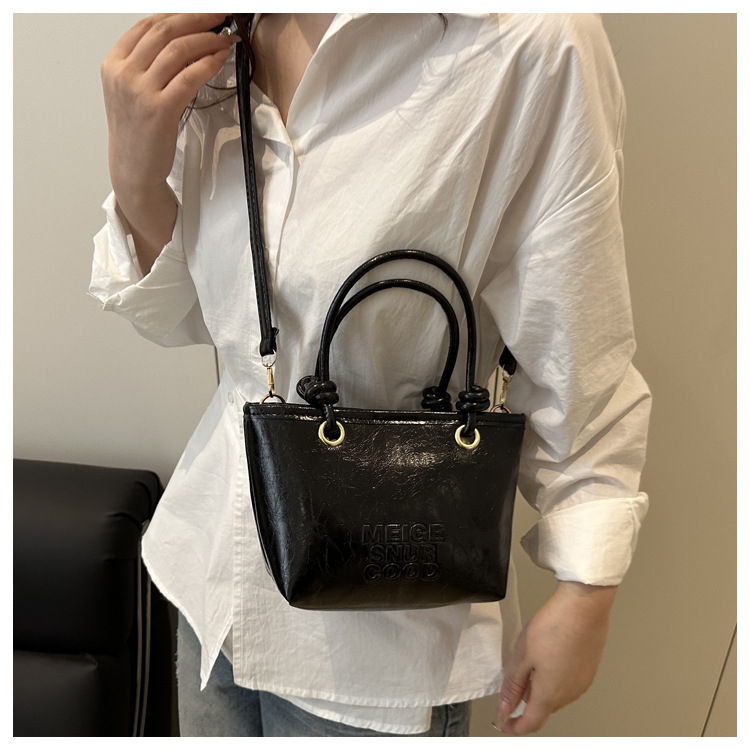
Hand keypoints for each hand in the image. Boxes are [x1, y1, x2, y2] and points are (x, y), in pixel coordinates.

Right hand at [100, 13, 238, 270]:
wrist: (133, 170)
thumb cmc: (138, 134)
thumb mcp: (133, 93)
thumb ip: (149, 66)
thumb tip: (185, 41)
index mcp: (113, 64)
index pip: (147, 25)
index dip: (178, 14)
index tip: (202, 13)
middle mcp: (123, 73)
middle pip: (164, 31)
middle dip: (197, 19)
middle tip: (220, 15)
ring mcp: (139, 91)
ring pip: (178, 50)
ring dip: (207, 39)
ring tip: (226, 38)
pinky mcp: (159, 109)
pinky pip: (189, 76)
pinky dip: (209, 63)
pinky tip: (222, 58)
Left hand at [495, 580, 616, 734]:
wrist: (583, 607)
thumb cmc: (554, 626)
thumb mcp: (522, 655)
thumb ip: (512, 685)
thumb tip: (505, 708)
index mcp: (550, 694)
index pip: (531, 723)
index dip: (514, 726)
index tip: (503, 722)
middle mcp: (569, 694)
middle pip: (543, 709)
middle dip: (526, 702)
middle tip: (513, 683)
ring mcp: (582, 683)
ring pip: (556, 696)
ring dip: (540, 689)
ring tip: (530, 664)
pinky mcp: (589, 670)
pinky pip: (567, 683)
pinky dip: (554, 678)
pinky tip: (548, 657)